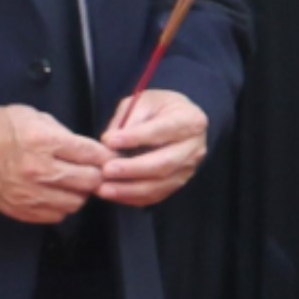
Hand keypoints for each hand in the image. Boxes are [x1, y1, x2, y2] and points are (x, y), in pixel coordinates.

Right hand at [0, 102, 107, 224]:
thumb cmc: (1, 128)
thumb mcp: (35, 117)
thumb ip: (64, 134)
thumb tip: (89, 150)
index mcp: (44, 142)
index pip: (91, 154)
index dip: (106, 156)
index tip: (110, 157)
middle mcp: (40, 170)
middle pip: (89, 181)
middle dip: (97, 175)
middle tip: (94, 171)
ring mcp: (31, 194)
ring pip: (76, 202)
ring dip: (80, 193)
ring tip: (73, 183)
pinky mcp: (22, 210)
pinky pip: (56, 216)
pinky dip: (61, 206)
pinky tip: (56, 194)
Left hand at [95, 86, 210, 210]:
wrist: (176, 120)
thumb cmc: (158, 108)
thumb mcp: (144, 101)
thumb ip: (129, 119)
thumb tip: (110, 142)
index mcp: (191, 120)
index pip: (162, 130)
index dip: (135, 137)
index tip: (109, 140)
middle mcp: (194, 148)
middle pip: (164, 163)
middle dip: (132, 169)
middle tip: (106, 170)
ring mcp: (188, 169)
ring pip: (160, 185)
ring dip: (130, 189)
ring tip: (104, 188)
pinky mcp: (178, 183)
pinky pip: (156, 196)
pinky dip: (133, 197)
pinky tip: (114, 194)